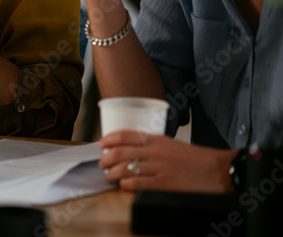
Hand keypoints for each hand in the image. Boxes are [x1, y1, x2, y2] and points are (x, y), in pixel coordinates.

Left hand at [98, 131, 233, 192]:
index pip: (125, 135)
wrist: (219, 171)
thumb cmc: (197, 159)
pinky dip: (125, 184)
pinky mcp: (164, 184)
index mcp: (157, 140)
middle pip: (120, 152)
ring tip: (110, 176)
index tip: (102, 144)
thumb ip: (152, 145)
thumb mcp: (172, 144)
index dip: (109, 139)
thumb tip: (131, 149)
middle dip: (106, 159)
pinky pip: (136, 183)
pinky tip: (123, 185)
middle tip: (102, 163)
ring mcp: (159, 168)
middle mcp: (155, 152)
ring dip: (112, 173)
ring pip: (124, 168)